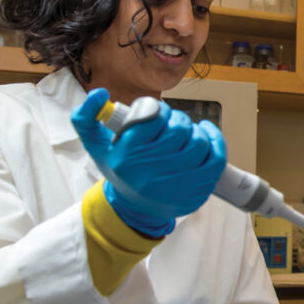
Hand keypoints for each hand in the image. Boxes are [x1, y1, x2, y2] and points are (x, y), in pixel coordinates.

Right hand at [71, 88, 226, 236]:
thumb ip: (86, 118)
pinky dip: (215, 140)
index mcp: (126, 156)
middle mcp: (150, 171)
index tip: (159, 115)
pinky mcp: (197, 192)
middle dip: (178, 121)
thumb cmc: (121, 171)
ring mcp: (176, 184)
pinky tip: (206, 133)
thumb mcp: (97, 147)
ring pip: (198, 141)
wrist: (134, 210)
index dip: (160, 111)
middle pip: (179, 128)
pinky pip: (217, 158)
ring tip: (186, 134)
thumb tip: (98, 94)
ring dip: (195, 132)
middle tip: (172, 125)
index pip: (155, 116)